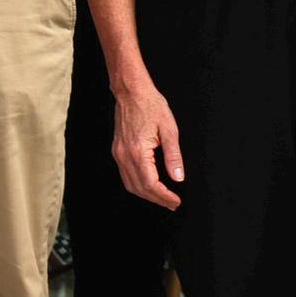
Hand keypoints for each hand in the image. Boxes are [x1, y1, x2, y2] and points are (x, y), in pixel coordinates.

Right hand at [108, 76, 185, 212]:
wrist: (131, 92)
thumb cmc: (150, 106)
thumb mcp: (169, 129)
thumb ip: (174, 156)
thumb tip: (178, 177)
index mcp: (138, 151)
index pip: (151, 183)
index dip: (164, 196)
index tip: (176, 201)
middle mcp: (125, 155)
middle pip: (139, 188)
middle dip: (156, 199)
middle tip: (172, 204)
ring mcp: (118, 154)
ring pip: (130, 184)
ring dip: (146, 195)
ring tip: (162, 198)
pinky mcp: (117, 151)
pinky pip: (125, 175)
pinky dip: (136, 185)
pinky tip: (148, 185)